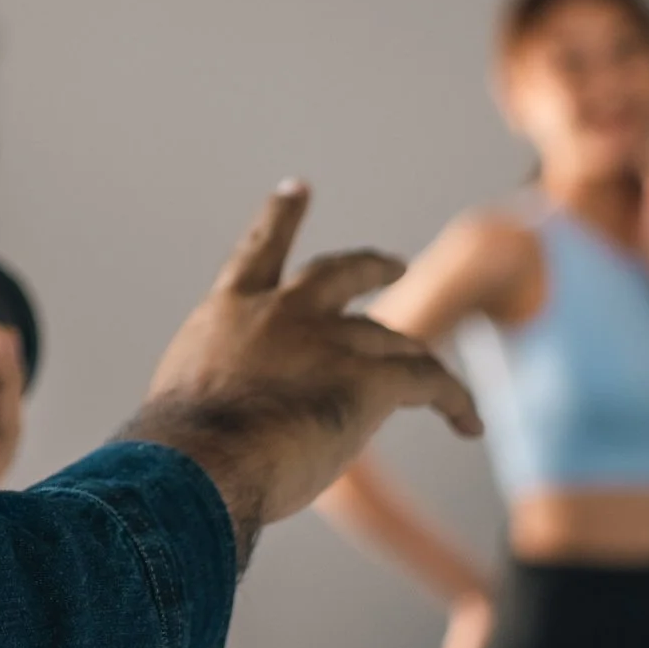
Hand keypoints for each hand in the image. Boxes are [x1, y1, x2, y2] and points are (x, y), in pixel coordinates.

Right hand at [128, 181, 483, 566]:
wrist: (201, 459)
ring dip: (418, 355)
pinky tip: (468, 425)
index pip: (257, 250)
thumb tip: (229, 417)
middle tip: (393, 263)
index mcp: (229, 310)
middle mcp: (284, 312)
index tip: (297, 188)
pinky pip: (429, 381)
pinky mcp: (372, 378)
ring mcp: (330, 340)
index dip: (280, 216)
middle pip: (340, 272)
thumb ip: (220, 385)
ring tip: (437, 377)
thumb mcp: (185, 396)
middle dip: (370, 265)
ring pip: (392, 337)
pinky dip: (456, 402)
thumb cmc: (180, 447)